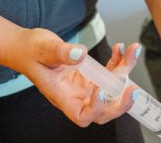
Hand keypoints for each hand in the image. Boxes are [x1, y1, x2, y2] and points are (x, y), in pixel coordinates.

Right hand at [8, 29, 139, 126]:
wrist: (27, 46)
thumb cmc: (30, 52)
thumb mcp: (43, 49)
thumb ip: (61, 53)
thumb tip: (79, 54)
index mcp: (62, 96)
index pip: (82, 115)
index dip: (96, 109)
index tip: (102, 93)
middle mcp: (76, 94)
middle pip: (103, 110)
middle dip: (121, 102)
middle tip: (132, 90)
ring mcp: (85, 85)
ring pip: (111, 88)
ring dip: (125, 72)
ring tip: (132, 51)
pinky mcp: (90, 74)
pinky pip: (109, 72)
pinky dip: (118, 61)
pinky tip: (120, 48)